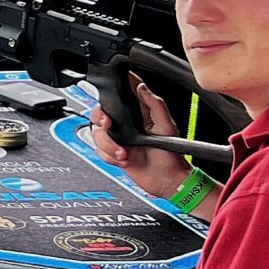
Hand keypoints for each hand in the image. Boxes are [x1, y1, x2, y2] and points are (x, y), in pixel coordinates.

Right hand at [85, 77, 187, 200]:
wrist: (166, 181)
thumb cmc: (171, 155)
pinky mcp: (113, 152)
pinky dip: (108, 156)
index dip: (114, 91)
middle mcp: (127, 124)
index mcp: (141, 113)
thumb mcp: (167, 126)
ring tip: (123, 153)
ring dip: (108, 145)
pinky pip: (99, 151)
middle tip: (108, 125)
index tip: (110, 95)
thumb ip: (156, 105)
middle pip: (101, 112)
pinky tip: (123, 159)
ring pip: (97, 133)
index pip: (124, 94)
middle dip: (100, 119)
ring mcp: (119, 138)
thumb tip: (142, 87)